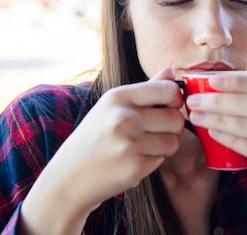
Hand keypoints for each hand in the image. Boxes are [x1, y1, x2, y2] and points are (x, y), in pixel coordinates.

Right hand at [20, 67, 183, 234]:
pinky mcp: (135, 167)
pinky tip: (134, 160)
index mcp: (119, 96)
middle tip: (156, 132)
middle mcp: (124, 117)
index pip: (168, 89)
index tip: (169, 106)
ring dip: (165, 146)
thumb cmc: (95, 137)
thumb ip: (146, 88)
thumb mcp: (113, 106)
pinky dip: (153, 161)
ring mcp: (129, 143)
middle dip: (172, 127)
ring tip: (144, 146)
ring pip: (174, 141)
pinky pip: (162, 160)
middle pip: (176, 118)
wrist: (69, 175)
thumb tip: (170, 70)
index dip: (175, 99)